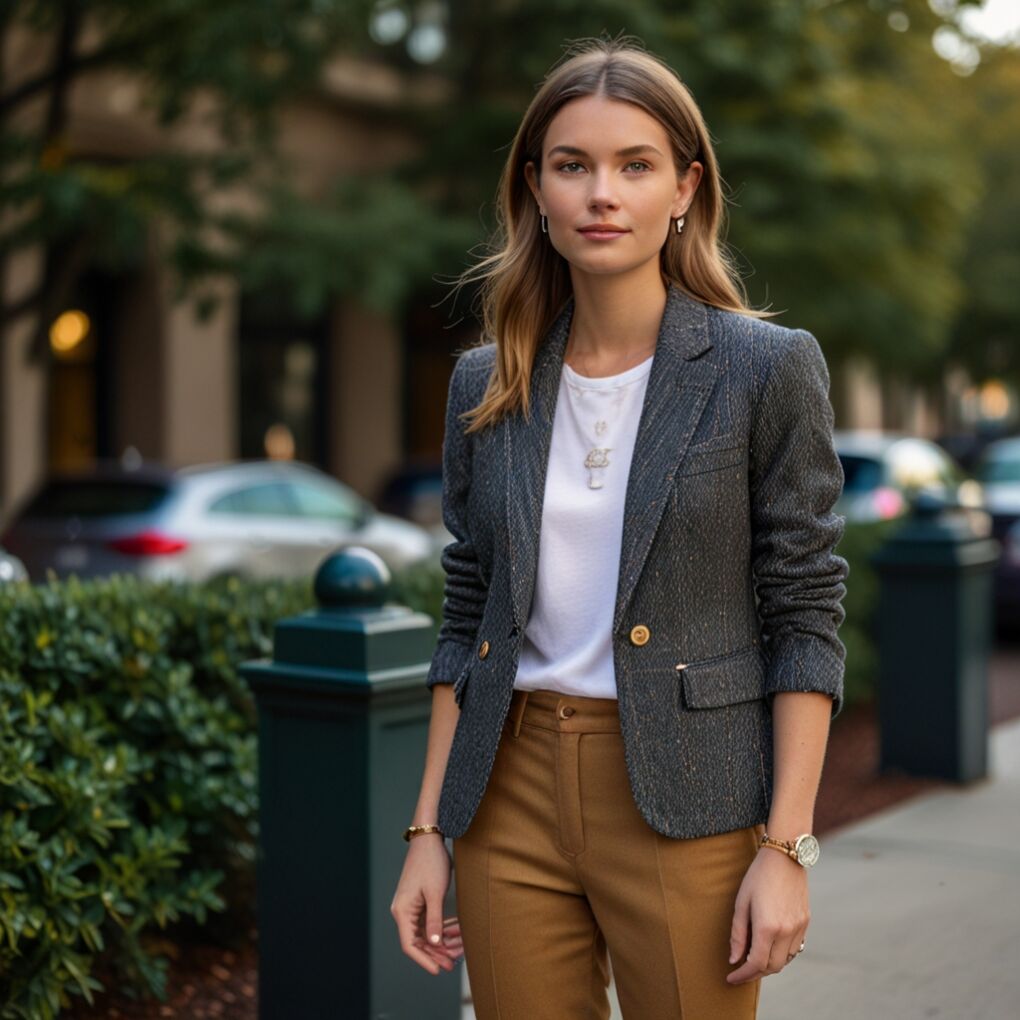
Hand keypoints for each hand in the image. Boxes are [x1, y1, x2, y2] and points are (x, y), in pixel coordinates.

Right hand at [391, 835, 464, 974]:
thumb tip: (434, 943)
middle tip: (451, 965)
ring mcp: (411, 907)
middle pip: (417, 941)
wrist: (429, 839)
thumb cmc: (431, 863)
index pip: (410, 945)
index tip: (437, 970)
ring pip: (424, 933)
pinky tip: (453, 934)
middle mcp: (403, 911)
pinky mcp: (419, 901)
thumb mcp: (435, 893)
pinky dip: (440, 929)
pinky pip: (428, 922)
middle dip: (434, 954)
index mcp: (402, 911)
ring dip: (439, 943)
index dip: (423, 960)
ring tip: (455, 953)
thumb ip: (434, 920)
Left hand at [726, 847, 809, 984]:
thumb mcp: (741, 903)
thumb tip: (734, 959)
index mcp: (768, 927)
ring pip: (785, 960)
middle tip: (740, 971)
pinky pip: (795, 948)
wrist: (785, 856)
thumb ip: (738, 934)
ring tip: (754, 958)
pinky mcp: (806, 922)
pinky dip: (782, 954)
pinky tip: (770, 946)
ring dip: (769, 964)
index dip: (742, 975)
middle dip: (755, 973)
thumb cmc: (758, 876)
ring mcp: (799, 928)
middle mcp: (786, 931)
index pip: (756, 964)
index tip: (731, 978)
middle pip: (772, 967)